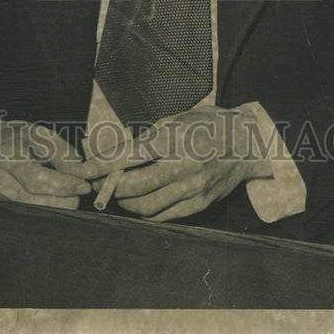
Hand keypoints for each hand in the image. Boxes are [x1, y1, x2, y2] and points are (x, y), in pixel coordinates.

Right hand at [0, 118, 91, 209]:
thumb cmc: (12, 137)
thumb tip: (83, 170)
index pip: (38, 179)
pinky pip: (25, 211)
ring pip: (31, 210)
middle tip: (81, 192)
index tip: (85, 185)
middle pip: (34, 200)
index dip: (64, 185)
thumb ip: (60, 150)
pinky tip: (56, 200)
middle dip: (64, 200)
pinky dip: (44, 208)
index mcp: (7, 156)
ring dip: (56, 206)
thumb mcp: (36, 133)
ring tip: (72, 197)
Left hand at [76, 105, 272, 221]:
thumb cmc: (210, 124)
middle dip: (107, 187)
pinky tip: (137, 203)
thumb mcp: (179, 118)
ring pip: (144, 207)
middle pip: (132, 186)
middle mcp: (183, 166)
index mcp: (175, 139)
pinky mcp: (199, 205)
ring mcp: (192, 188)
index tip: (83, 171)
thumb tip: (119, 155)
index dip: (101, 166)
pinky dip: (144, 212)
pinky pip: (163, 216)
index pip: (128, 156)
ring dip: (122, 203)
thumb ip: (150, 136)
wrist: (249, 143)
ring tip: (115, 194)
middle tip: (96, 184)